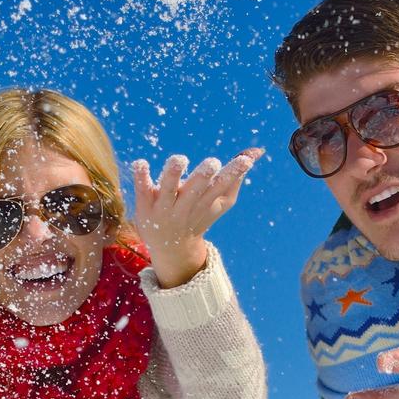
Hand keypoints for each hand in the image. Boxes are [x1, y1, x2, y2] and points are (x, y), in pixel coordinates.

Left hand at [130, 147, 262, 288]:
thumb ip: (236, 176)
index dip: (233, 173)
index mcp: (205, 202)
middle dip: (203, 177)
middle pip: (195, 191)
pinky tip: (141, 163)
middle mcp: (186, 205)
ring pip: (168, 189)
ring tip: (179, 159)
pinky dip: (141, 177)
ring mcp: (164, 206)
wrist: (171, 248)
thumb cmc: (198, 216)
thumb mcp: (220, 201)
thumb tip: (257, 150)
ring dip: (173, 174)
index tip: (245, 160)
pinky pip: (142, 189)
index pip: (221, 187)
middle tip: (212, 163)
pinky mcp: (144, 204)